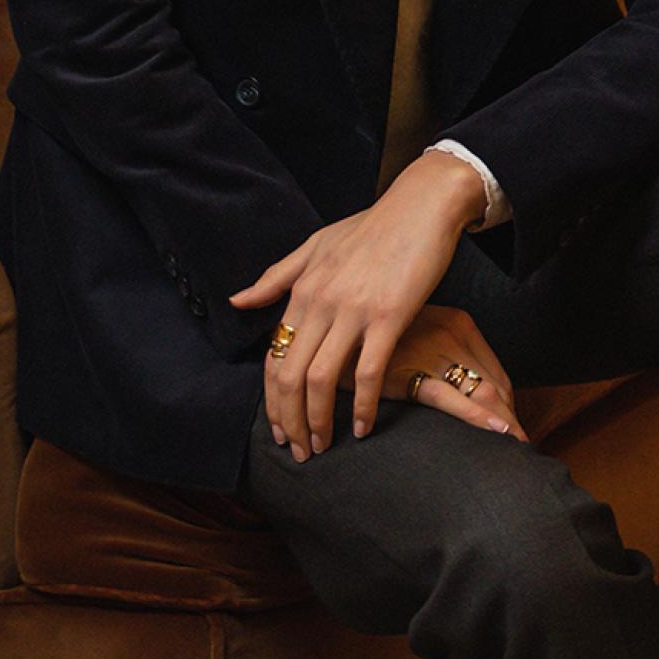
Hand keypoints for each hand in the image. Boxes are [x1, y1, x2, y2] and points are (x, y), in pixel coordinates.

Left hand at [233, 152, 476, 459]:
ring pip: (322, 380)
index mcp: (302, 290)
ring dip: (319, 421)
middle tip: (298, 452)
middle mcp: (321, 302)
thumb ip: (276, 277)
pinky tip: (364, 428)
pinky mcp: (390, 316)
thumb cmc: (372, 227)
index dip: (272, 402)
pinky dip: (363, 406)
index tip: (279, 429)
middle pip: (290, 376)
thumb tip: (236, 301)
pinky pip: (368, 372)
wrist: (422, 206)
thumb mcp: (315, 245)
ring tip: (324, 445)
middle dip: (289, 422)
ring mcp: (354, 310)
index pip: (274, 358)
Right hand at [385, 307, 518, 441]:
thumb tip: (477, 393)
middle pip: (493, 385)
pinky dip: (476, 416)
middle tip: (521, 445)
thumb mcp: (420, 335)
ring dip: (503, 423)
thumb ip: (449, 355)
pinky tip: (495, 431)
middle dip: (510, 419)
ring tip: (514, 448)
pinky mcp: (404, 373)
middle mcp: (448, 333)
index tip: (513, 429)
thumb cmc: (380, 345)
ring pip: (480, 392)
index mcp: (457, 322)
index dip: (509, 407)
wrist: (332, 337)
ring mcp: (428, 352)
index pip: (496, 374)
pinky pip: (447, 398)